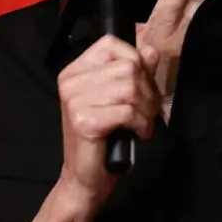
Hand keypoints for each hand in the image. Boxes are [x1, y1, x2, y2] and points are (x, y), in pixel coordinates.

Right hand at [55, 34, 160, 209]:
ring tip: (143, 123)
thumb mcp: (120, 99)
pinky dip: (141, 124)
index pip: (111, 44)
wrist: (85, 177)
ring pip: (130, 88)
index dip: (136, 61)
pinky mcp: (84, 121)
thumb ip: (134, 72)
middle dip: (148, 90)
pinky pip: (127, 111)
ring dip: (147, 109)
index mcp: (75, 70)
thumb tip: (150, 50)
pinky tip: (138, 133)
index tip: (142, 85)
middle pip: (128, 66)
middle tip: (147, 111)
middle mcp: (70, 81)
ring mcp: (74, 100)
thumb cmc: (104, 138)